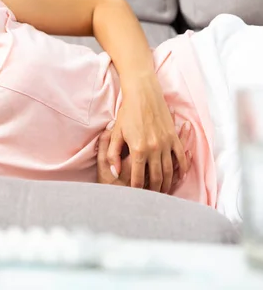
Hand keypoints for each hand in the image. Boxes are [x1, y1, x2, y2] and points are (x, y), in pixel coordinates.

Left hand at [106, 74, 189, 192]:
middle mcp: (154, 148)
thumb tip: (115, 172)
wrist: (143, 95)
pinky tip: (179, 177)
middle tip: (151, 200)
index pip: (137, 176)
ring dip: (167, 183)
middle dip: (153, 191)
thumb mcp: (115, 133)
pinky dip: (181, 169)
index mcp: (138, 149)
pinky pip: (180, 157)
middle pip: (155, 177)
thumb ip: (113, 154)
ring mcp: (166, 143)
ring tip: (163, 192)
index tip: (134, 197)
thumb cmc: (126, 113)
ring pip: (169, 170)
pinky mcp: (173, 138)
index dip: (136, 189)